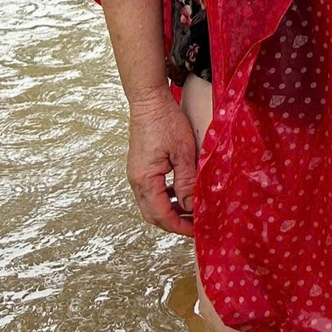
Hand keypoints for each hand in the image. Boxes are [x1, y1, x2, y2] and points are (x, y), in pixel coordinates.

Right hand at [126, 94, 197, 235]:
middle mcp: (136, 181)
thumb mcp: (183, 152)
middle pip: (152, 215)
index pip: (161, 215)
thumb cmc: (165, 121)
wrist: (148, 101)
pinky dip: (165, 198)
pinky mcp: (140, 168)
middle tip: (194, 226)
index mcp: (145, 180)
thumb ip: (187, 181)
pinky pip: (151, 191)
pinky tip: (181, 194)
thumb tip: (191, 207)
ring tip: (191, 212)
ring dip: (169, 211)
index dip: (179, 226)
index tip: (196, 231)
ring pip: (150, 204)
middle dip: (173, 223)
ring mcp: (136, 174)